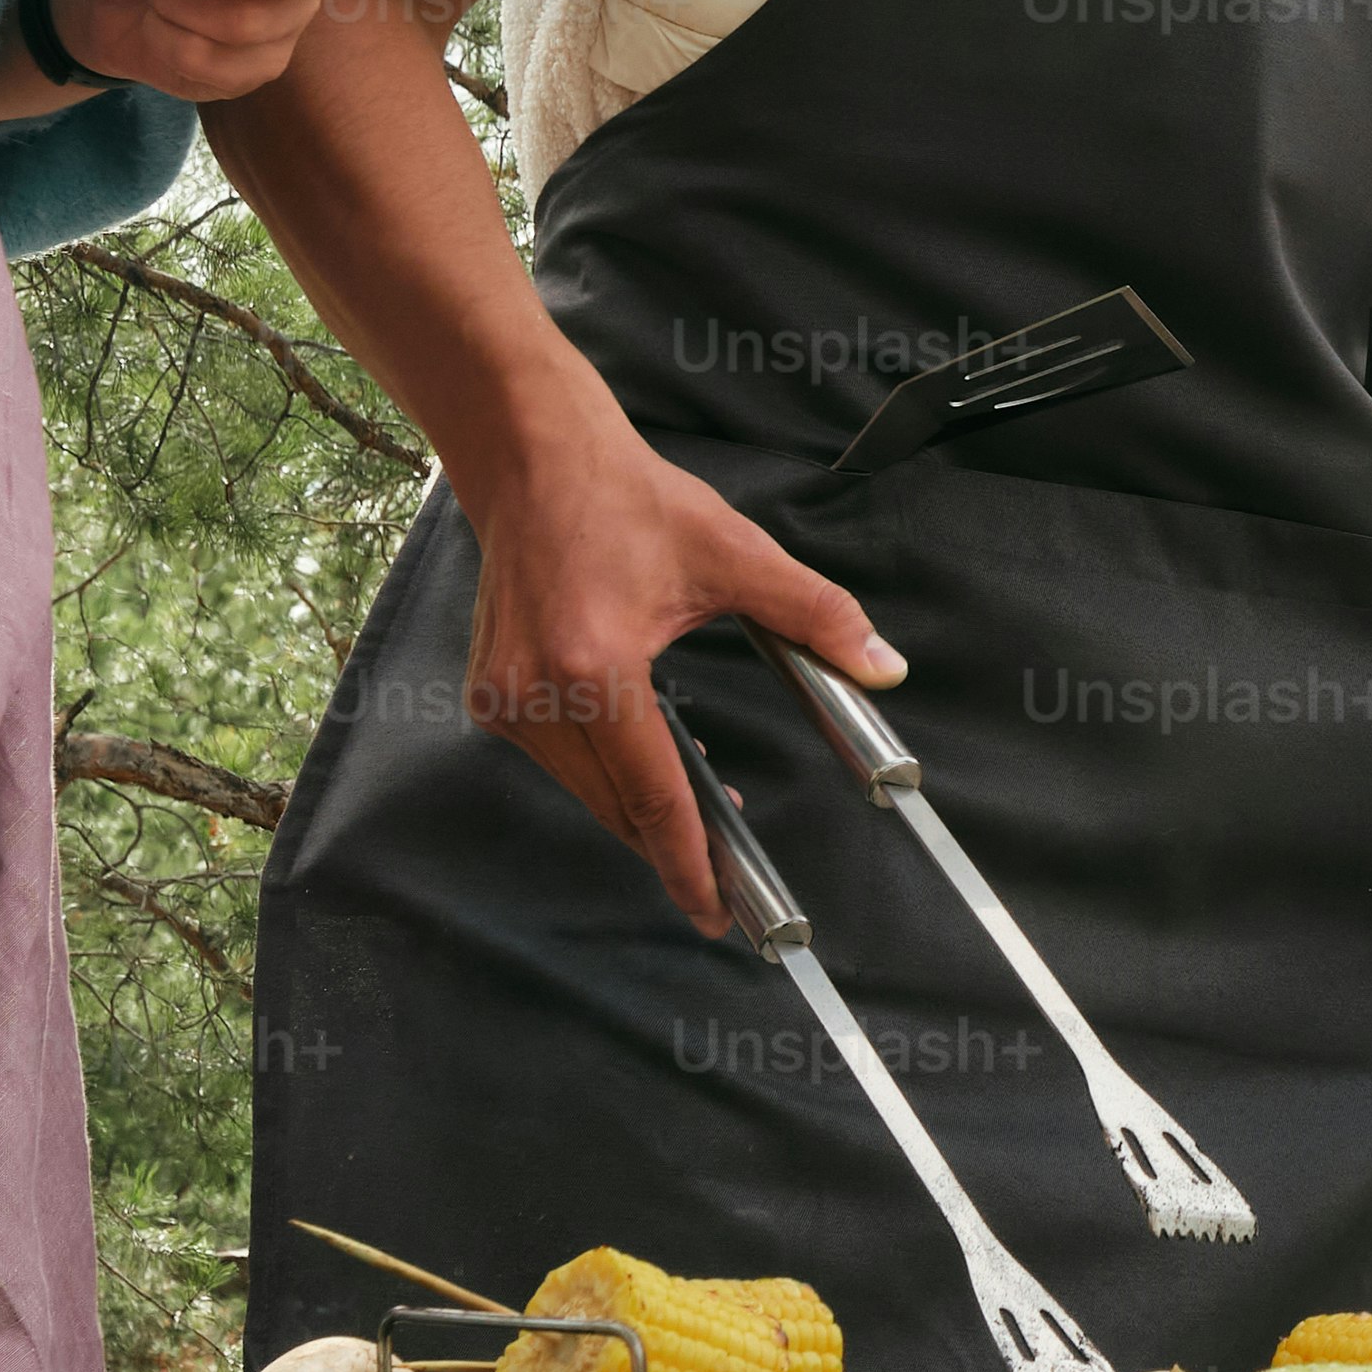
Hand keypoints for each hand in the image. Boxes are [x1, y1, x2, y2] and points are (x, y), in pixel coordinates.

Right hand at [453, 433, 898, 933]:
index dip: (689, 862)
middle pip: (617, 808)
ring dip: (641, 807)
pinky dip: (605, 772)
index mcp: (594, 668)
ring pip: (587, 792)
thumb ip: (816, 614)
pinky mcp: (488, 696)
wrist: (532, 458)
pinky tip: (648, 757)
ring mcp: (503, 699)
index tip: (717, 912)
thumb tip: (883, 665)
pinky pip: (559, 762)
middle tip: (729, 881)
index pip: (651, 795)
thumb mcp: (736, 554)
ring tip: (701, 815)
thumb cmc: (628, 501)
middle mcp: (535, 694)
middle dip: (674, 847)